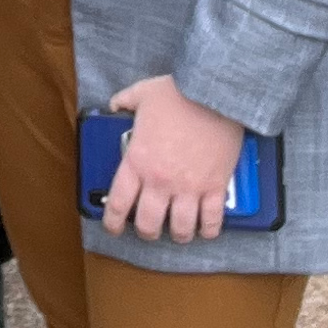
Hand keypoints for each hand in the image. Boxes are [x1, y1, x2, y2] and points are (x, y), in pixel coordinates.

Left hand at [97, 76, 242, 244]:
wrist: (215, 94)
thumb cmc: (178, 94)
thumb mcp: (142, 93)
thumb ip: (124, 101)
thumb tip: (115, 103)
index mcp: (138, 162)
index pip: (117, 204)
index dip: (112, 222)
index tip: (114, 227)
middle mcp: (160, 181)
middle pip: (148, 224)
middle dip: (147, 232)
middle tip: (150, 229)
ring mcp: (189, 187)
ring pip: (181, 228)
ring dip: (179, 234)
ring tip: (179, 231)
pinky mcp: (215, 187)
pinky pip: (212, 220)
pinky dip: (209, 229)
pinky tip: (206, 229)